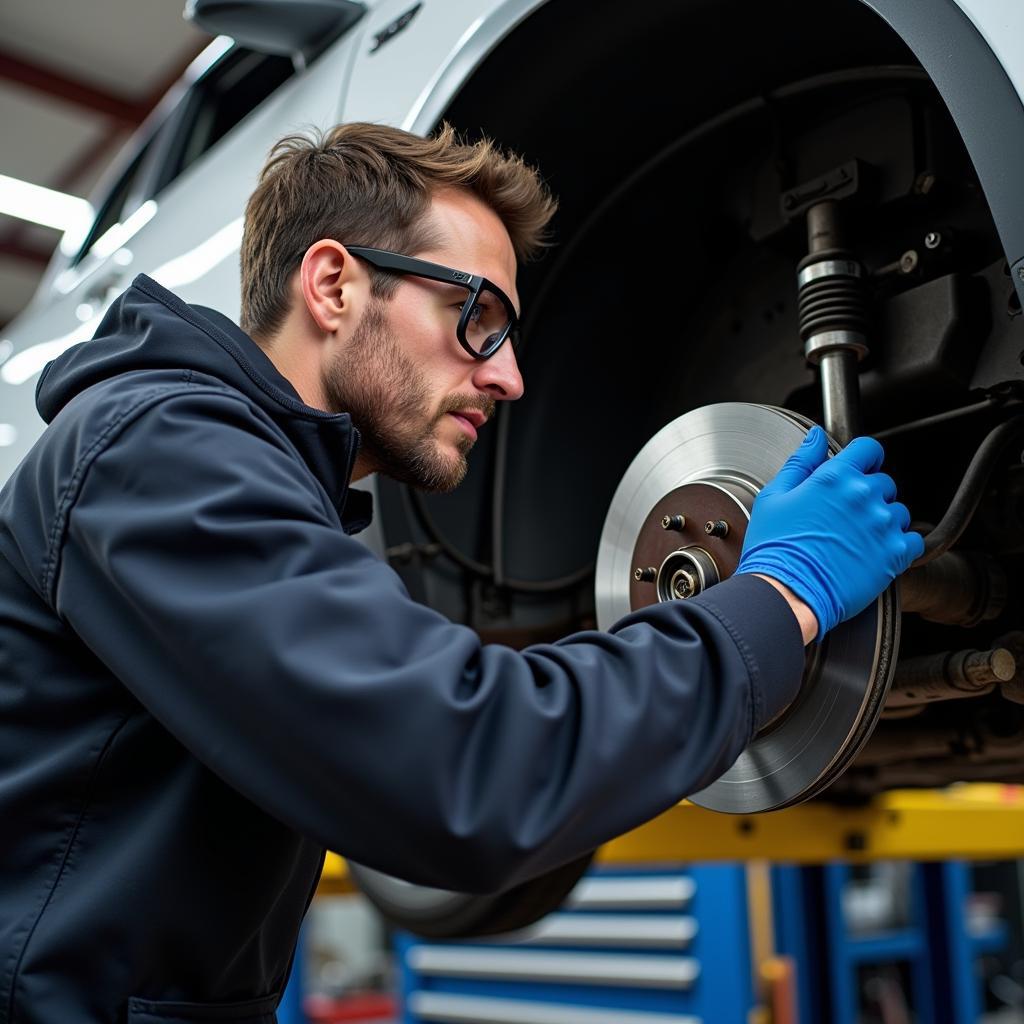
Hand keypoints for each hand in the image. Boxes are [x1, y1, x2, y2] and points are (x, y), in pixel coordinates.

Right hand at [736, 426, 923, 637]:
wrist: (787, 591)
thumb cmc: (776, 548)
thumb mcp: (774, 497)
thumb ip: (800, 462)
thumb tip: (815, 438)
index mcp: (835, 478)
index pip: (868, 450)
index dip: (863, 458)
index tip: (858, 470)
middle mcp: (863, 496)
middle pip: (883, 482)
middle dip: (869, 494)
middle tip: (846, 516)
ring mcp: (882, 525)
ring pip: (898, 512)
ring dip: (883, 520)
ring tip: (858, 539)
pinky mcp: (894, 554)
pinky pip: (913, 541)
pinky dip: (900, 545)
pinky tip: (875, 553)